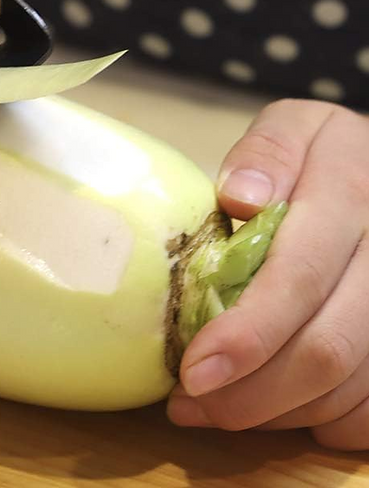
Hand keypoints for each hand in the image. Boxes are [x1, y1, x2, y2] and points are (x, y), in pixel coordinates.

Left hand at [168, 99, 368, 450]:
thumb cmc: (319, 155)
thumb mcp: (292, 128)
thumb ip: (266, 153)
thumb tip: (241, 199)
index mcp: (351, 190)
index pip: (301, 274)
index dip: (249, 331)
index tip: (196, 368)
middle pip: (330, 346)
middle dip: (255, 391)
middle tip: (194, 404)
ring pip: (352, 385)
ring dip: (278, 412)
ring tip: (214, 409)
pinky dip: (322, 419)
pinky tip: (274, 406)